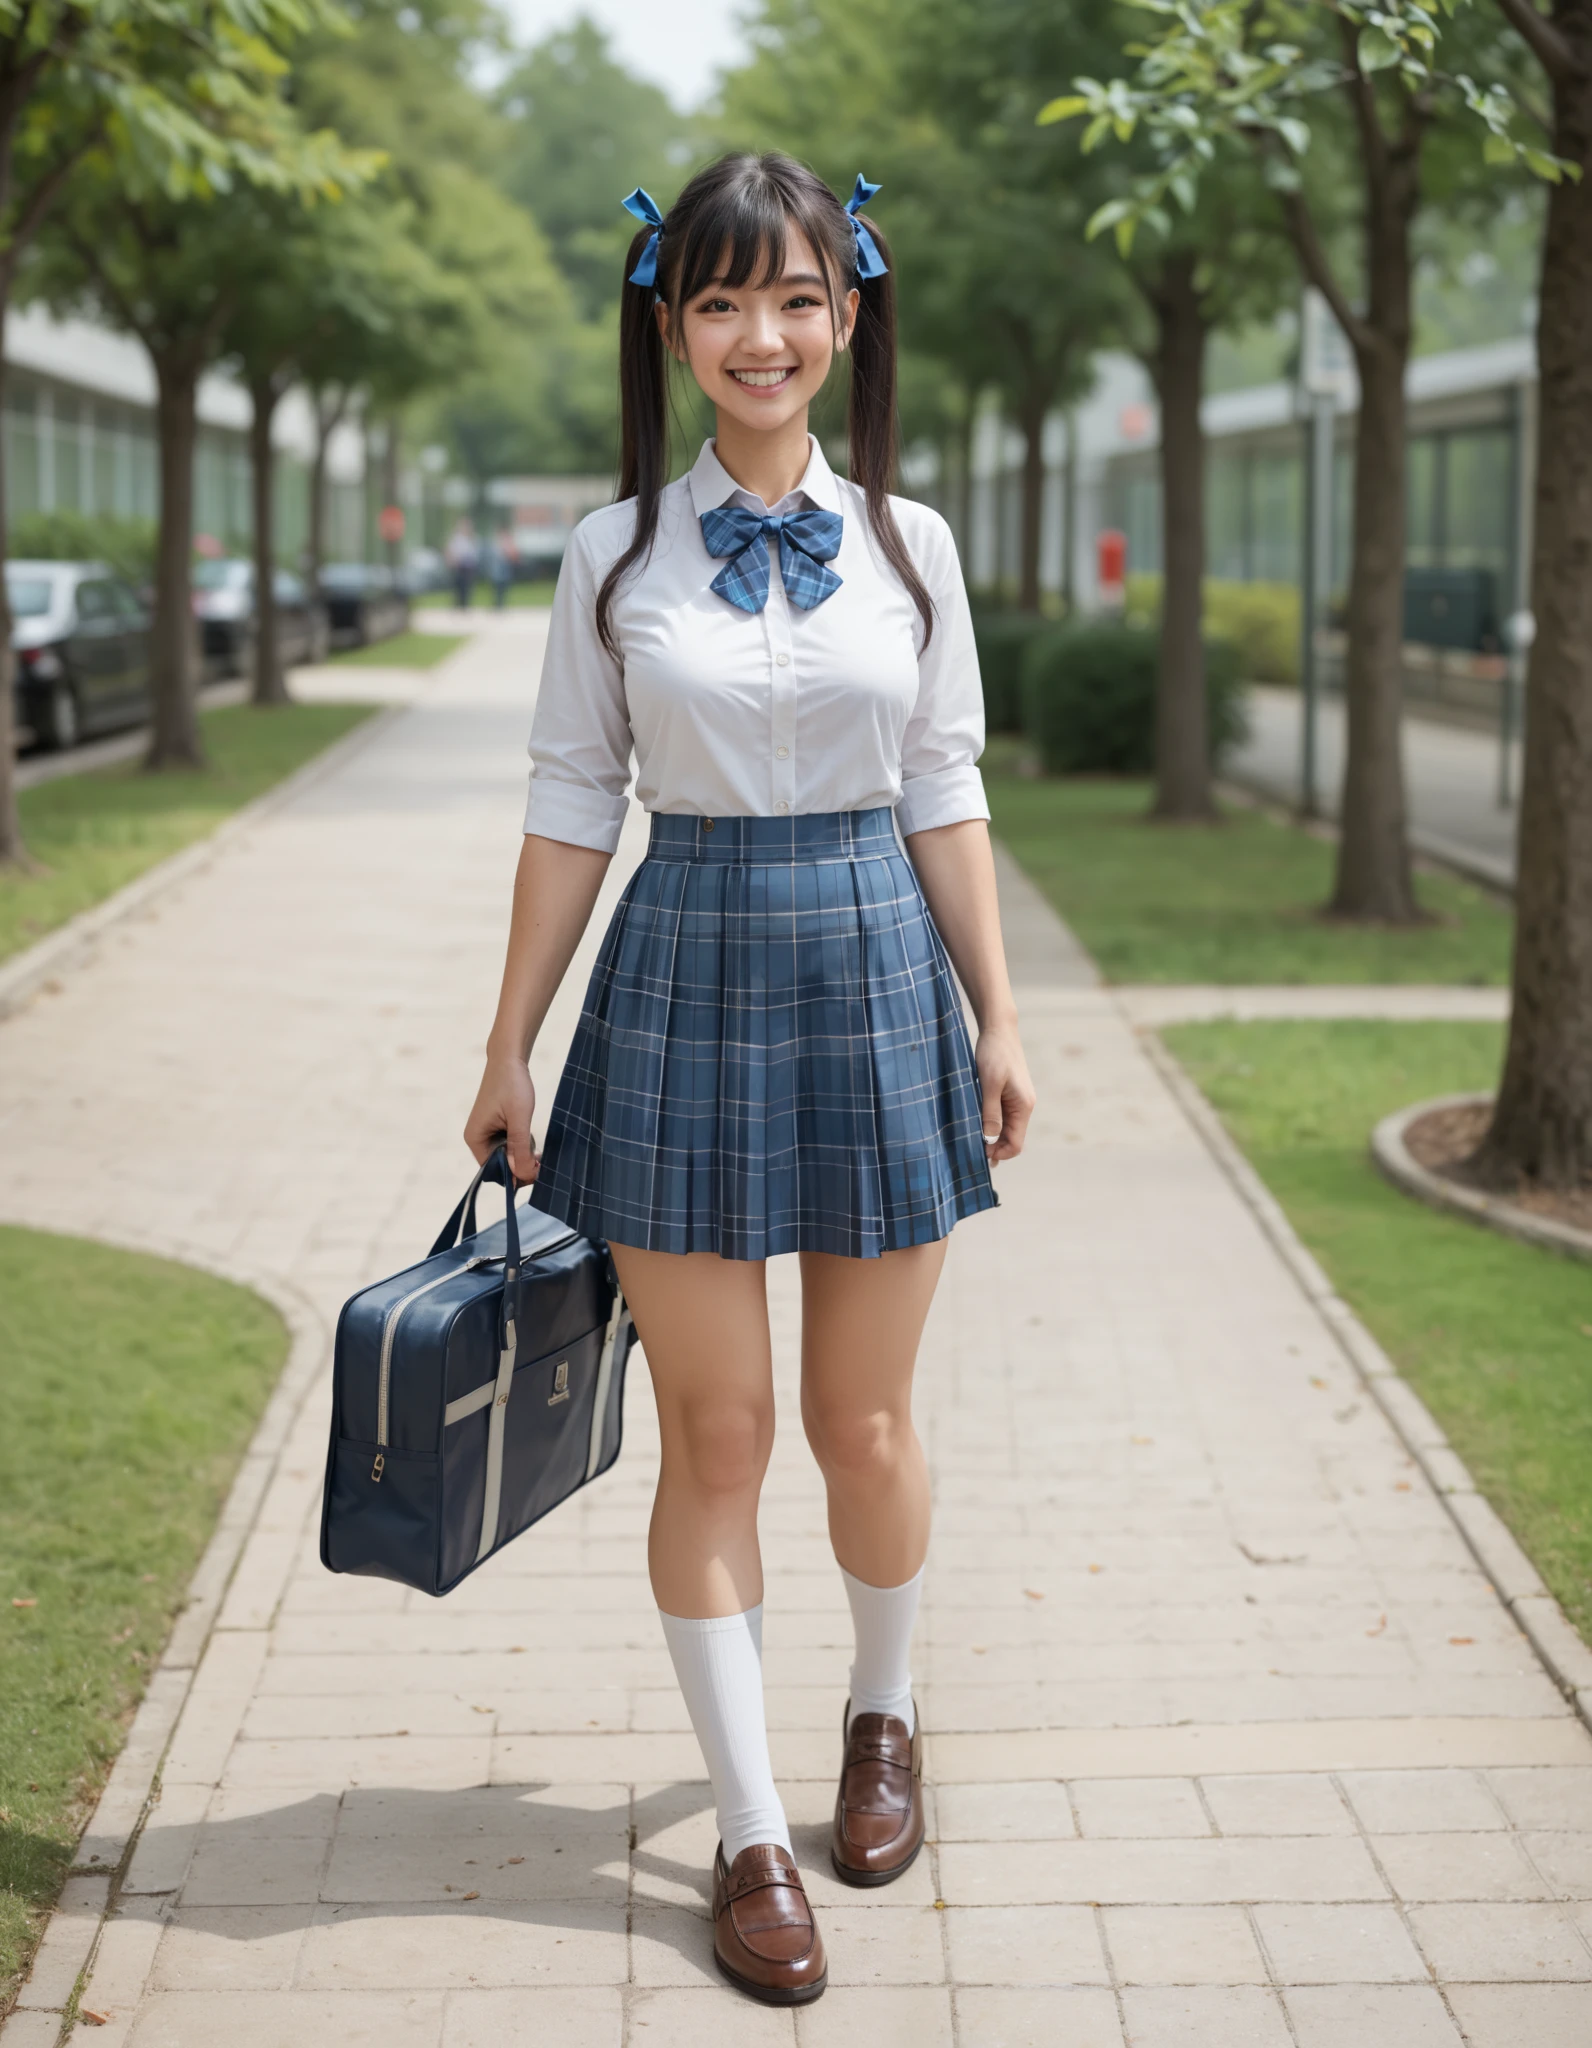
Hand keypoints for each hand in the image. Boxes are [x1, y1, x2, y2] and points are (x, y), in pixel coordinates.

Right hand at [464, 1053, 538, 1185]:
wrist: (509, 1058)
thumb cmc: (512, 1085)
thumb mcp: (519, 1119)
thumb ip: (520, 1148)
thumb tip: (523, 1175)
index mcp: (475, 1138)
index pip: (493, 1170)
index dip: (514, 1175)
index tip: (536, 1173)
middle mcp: (477, 1138)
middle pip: (499, 1165)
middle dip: (520, 1165)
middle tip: (540, 1161)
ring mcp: (485, 1132)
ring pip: (506, 1156)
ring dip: (522, 1155)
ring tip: (536, 1147)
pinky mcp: (495, 1126)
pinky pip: (508, 1145)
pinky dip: (521, 1145)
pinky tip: (530, 1137)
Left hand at [976, 1021, 1034, 1164]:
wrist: (999, 1029)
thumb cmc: (994, 1053)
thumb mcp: (989, 1083)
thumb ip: (990, 1112)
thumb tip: (989, 1139)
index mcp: (1023, 1106)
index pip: (1016, 1144)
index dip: (998, 1153)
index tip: (977, 1153)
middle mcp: (1023, 1106)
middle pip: (1011, 1138)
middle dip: (993, 1148)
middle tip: (968, 1152)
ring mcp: (1016, 1100)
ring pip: (1005, 1128)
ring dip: (990, 1136)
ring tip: (969, 1140)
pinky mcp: (1008, 1093)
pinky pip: (1001, 1116)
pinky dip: (989, 1123)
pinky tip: (974, 1124)